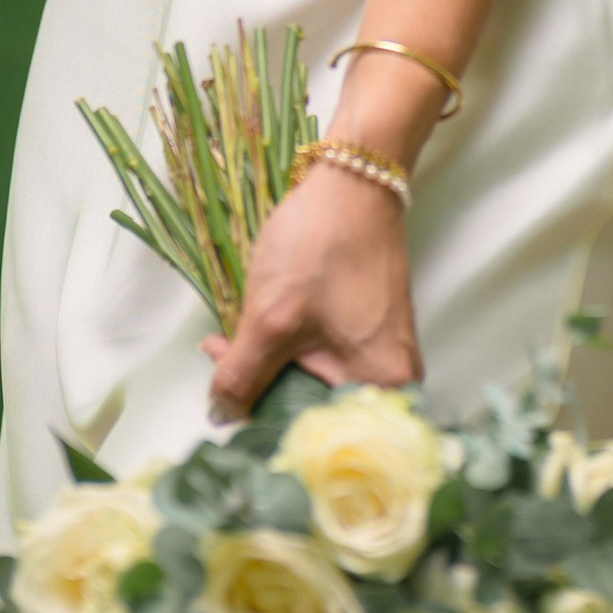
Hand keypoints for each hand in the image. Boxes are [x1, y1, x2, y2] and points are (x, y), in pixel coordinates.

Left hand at [206, 163, 420, 413]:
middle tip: (217, 357)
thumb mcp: (270, 320)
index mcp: (382, 387)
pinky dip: (287, 347)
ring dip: (268, 366)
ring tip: (226, 341)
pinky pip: (324, 356)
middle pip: (314, 409)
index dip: (260, 420)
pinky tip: (256, 328)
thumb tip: (220, 417)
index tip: (220, 397)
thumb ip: (241, 377)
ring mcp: (384, 353)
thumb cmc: (321, 247)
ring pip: (314, 380)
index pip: (312, 433)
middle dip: (260, 388)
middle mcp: (395, 379)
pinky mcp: (371, 330)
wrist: (353, 179)